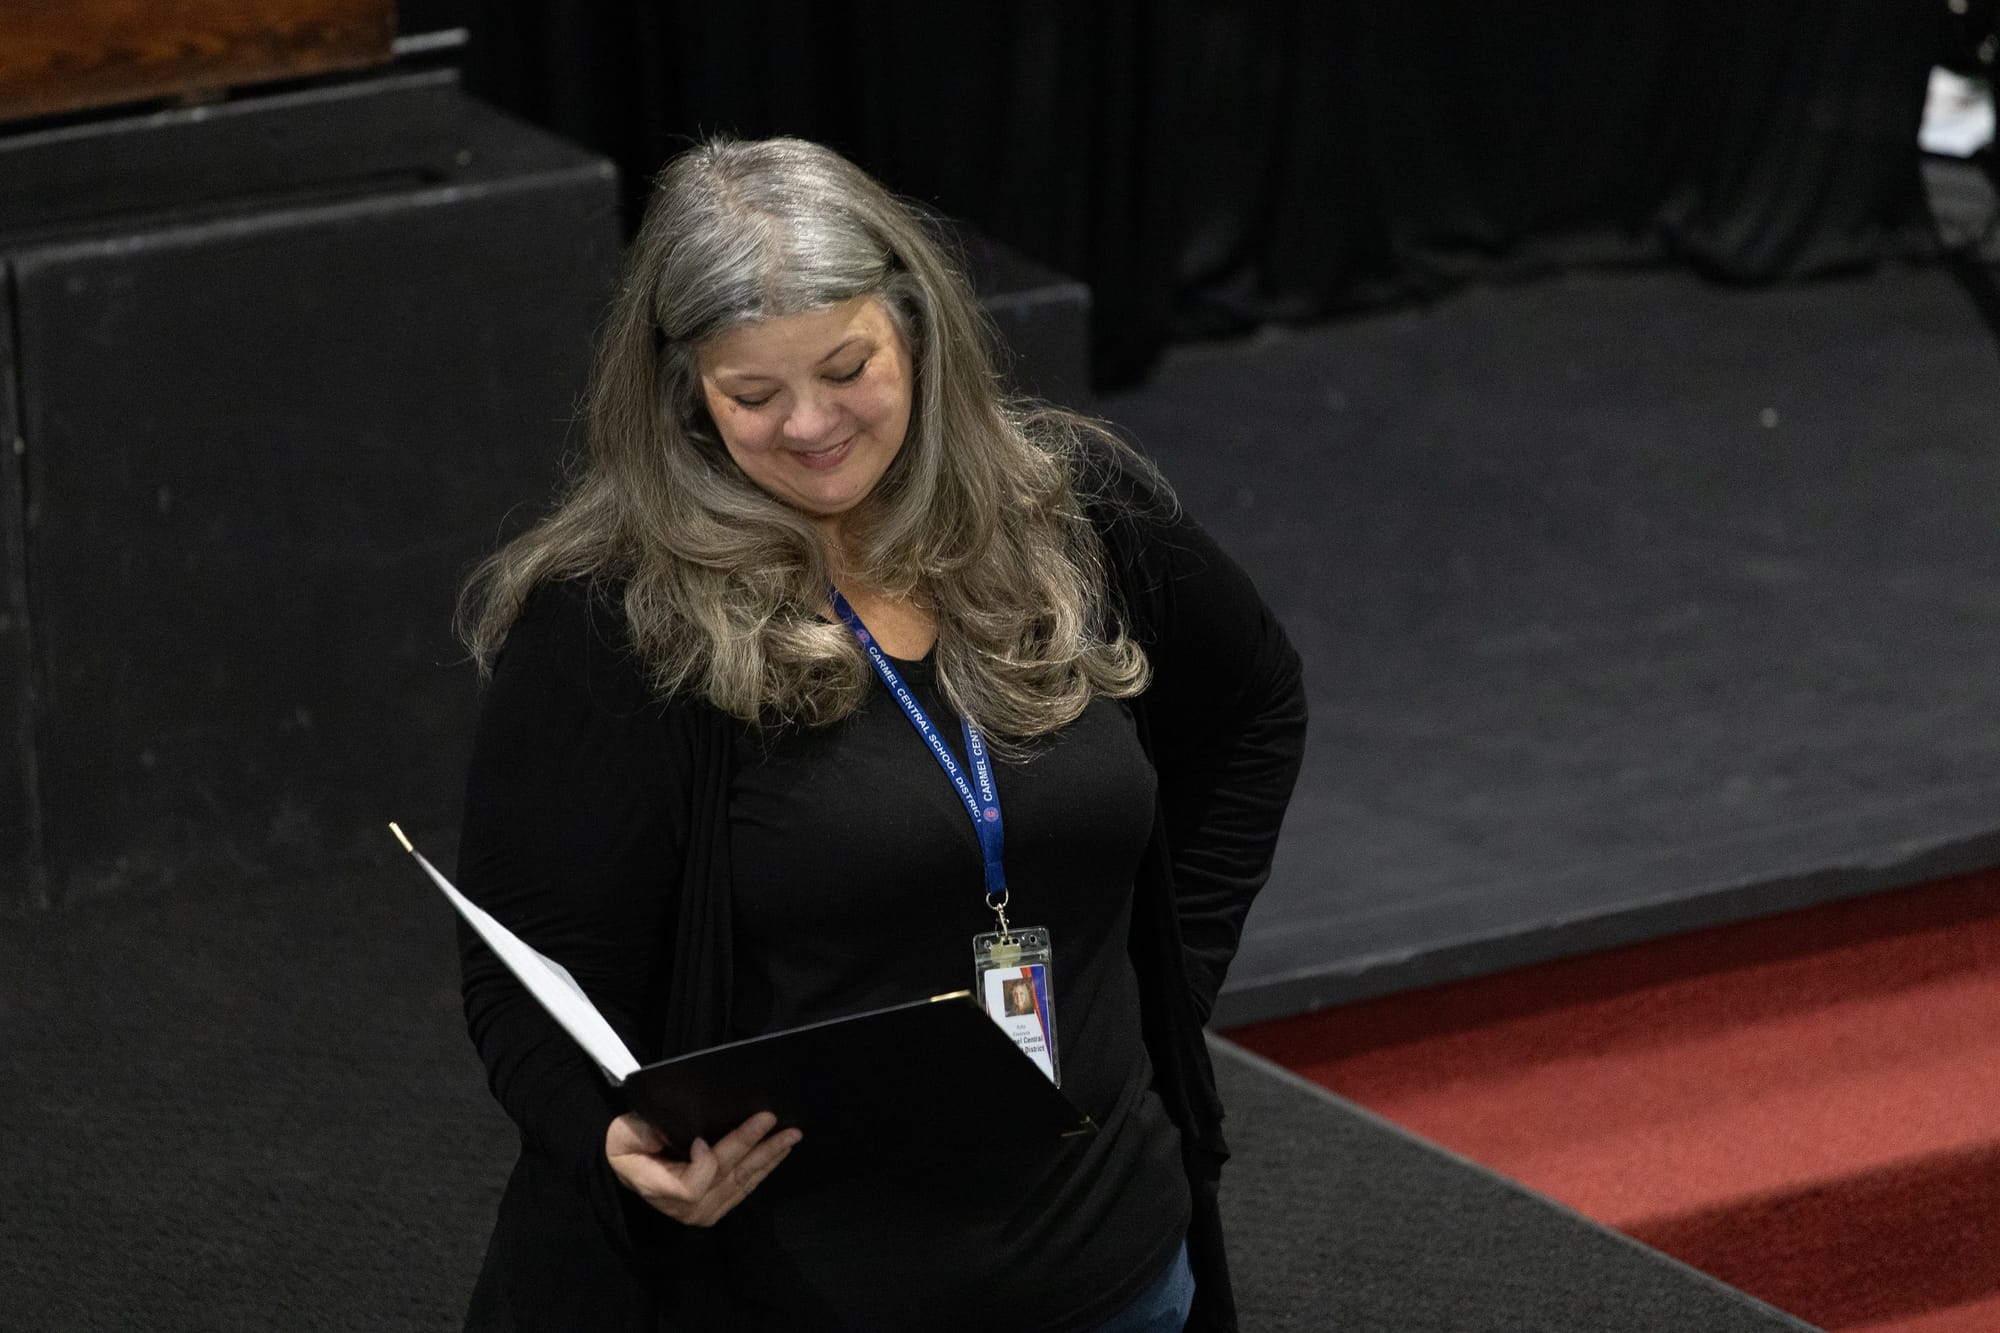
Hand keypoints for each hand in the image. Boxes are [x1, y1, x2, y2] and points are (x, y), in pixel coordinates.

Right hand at [605, 1110, 800, 1226]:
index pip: (693, 1185)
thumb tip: (671, 1136)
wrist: (630, 1169)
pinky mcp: (718, 1207)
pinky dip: (764, 1167)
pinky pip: (745, 1188)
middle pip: (728, 1177)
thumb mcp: (622, 1136)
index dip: (704, 1163)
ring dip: (769, 1156)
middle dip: (753, 1146)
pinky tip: (780, 1151)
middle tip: (773, 1120)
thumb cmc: (627, 1147)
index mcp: (660, 1188)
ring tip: (791, 1135)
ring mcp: (705, 1210)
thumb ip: (641, 1134)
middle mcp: (687, 1207)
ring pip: (743, 1182)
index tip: (702, 1139)